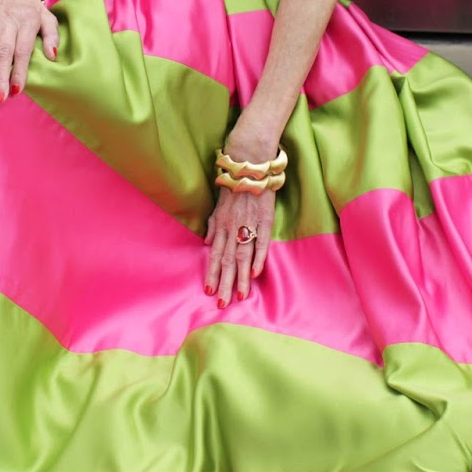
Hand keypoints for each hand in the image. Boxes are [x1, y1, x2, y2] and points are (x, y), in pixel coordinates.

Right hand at [0, 0, 57, 102]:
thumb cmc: (31, 10)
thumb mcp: (47, 18)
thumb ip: (52, 36)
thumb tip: (52, 56)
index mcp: (26, 23)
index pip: (22, 51)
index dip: (19, 71)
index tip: (16, 90)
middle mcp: (7, 22)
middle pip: (3, 51)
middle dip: (0, 75)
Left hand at [203, 184, 274, 306]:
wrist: (249, 167)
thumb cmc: (233, 188)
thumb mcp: (217, 207)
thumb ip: (212, 227)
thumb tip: (206, 244)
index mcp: (221, 225)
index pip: (215, 255)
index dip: (212, 274)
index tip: (209, 292)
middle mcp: (232, 227)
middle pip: (228, 261)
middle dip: (225, 284)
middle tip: (222, 303)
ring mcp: (249, 224)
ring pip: (243, 256)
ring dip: (241, 277)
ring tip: (239, 296)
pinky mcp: (264, 220)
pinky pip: (261, 242)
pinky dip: (258, 258)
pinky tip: (255, 273)